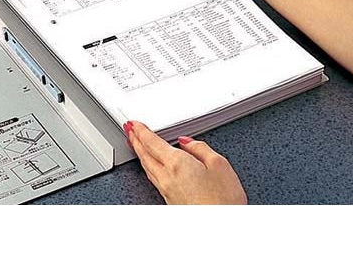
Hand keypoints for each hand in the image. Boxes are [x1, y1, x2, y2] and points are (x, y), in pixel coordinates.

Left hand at [125, 121, 246, 204]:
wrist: (223, 229)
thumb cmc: (224, 202)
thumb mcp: (220, 165)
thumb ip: (201, 149)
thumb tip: (187, 142)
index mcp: (177, 164)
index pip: (152, 142)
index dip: (140, 130)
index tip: (133, 123)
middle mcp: (167, 178)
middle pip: (145, 155)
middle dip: (135, 140)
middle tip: (129, 130)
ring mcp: (167, 191)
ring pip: (146, 167)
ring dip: (139, 153)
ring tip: (135, 144)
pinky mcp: (170, 201)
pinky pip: (153, 178)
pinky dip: (147, 166)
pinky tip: (151, 166)